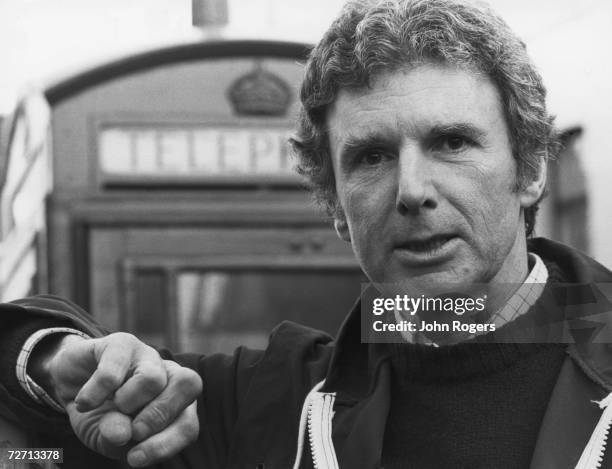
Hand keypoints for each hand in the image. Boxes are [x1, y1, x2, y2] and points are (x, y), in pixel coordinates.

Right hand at [37, 332, 201, 466]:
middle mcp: (168, 374)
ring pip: (155, 378)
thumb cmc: (99, 414)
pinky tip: (83, 403)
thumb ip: (116, 440)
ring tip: (111, 407)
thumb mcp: (106, 436)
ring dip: (129, 402)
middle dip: (160, 416)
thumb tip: (121, 434)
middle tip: (133, 431)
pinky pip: (114, 371)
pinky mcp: (122, 342)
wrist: (69, 385)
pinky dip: (96, 393)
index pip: (188, 424)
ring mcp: (147, 355)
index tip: (134, 458)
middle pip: (191, 385)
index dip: (165, 444)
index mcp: (175, 402)